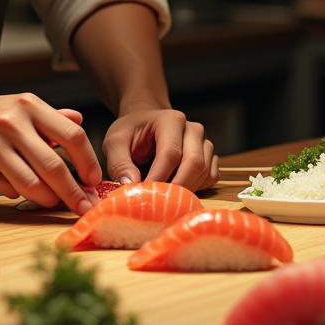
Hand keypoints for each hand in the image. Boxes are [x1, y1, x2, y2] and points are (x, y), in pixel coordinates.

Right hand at [0, 91, 101, 213]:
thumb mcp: (22, 107)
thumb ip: (52, 118)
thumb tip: (80, 121)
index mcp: (29, 106)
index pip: (71, 136)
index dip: (87, 162)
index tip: (94, 180)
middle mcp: (12, 124)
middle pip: (54, 166)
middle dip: (74, 192)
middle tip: (85, 207)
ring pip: (32, 184)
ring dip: (49, 199)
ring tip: (55, 203)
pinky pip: (9, 190)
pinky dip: (20, 194)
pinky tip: (21, 189)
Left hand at [102, 108, 217, 191]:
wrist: (146, 126)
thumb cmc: (131, 133)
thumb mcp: (115, 142)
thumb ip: (119, 162)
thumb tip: (130, 184)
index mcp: (171, 120)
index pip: (171, 153)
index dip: (159, 176)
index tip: (145, 193)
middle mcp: (193, 129)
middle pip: (194, 163)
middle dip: (176, 188)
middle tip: (157, 204)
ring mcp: (204, 143)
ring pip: (204, 172)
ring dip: (185, 190)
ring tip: (163, 196)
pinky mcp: (209, 157)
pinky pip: (210, 178)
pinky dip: (196, 188)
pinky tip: (176, 189)